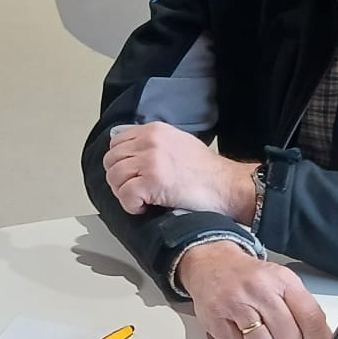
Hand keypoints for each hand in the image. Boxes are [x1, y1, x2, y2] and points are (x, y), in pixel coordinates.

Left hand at [104, 122, 257, 220]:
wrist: (227, 186)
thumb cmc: (206, 171)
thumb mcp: (178, 142)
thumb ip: (153, 143)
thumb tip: (132, 154)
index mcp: (153, 130)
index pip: (116, 143)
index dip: (120, 162)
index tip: (131, 175)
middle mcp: (149, 141)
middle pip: (111, 160)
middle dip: (119, 179)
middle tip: (134, 191)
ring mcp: (150, 161)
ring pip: (114, 177)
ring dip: (124, 193)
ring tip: (141, 199)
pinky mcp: (153, 182)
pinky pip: (125, 195)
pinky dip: (131, 206)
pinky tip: (145, 207)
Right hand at [180, 242, 337, 338]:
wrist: (212, 262)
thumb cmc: (251, 277)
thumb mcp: (284, 284)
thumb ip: (306, 313)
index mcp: (282, 280)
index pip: (310, 318)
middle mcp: (258, 290)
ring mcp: (234, 304)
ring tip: (262, 333)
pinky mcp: (215, 320)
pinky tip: (242, 331)